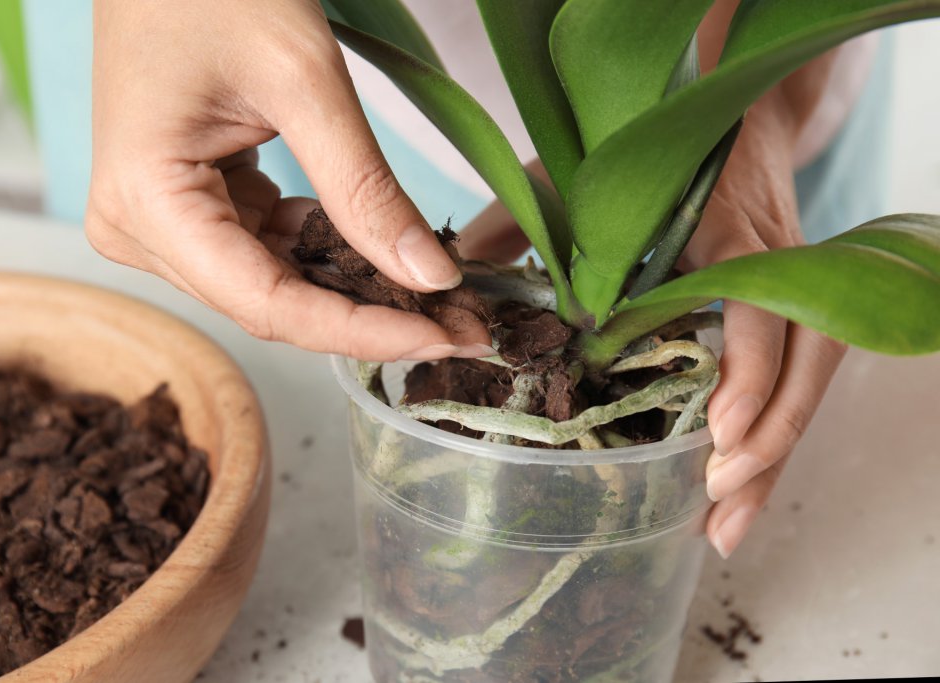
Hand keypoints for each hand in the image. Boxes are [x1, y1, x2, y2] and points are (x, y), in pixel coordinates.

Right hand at [86, 0, 489, 360]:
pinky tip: (390, 257)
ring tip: (443, 299)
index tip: (448, 337)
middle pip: (273, 304)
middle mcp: (139, 229)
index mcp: (146, 204)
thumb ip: (366, 188)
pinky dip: (331, 255)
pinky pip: (268, 252)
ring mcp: (160, 221)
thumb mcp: (303, 80)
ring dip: (359, 293)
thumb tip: (432, 278)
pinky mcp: (189, 206)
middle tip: (466, 326)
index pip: (269, 304)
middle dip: (374, 318)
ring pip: (276, 286)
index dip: (364, 331)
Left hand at [459, 88, 845, 559]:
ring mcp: (790, 279)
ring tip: (728, 523)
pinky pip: (800, 371)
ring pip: (813, 372)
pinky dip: (773, 432)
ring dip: (776, 453)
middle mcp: (771, 256)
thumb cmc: (642, 145)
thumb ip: (514, 221)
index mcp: (721, 225)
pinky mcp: (789, 303)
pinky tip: (738, 483)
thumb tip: (447, 278)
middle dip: (771, 436)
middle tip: (718, 496)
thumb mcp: (573, 173)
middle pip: (808, 354)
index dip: (748, 368)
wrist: (730, 109)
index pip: (758, 301)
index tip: (720, 428)